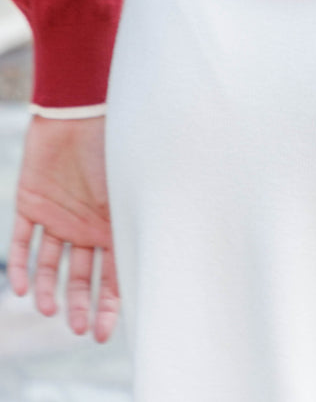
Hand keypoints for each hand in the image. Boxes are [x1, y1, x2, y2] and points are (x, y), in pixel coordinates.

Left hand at [7, 114, 120, 341]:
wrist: (78, 108)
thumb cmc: (113, 143)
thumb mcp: (131, 186)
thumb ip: (142, 217)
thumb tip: (169, 256)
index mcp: (114, 221)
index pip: (113, 273)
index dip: (108, 305)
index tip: (101, 333)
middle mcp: (86, 223)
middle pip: (81, 276)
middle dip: (80, 304)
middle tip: (77, 328)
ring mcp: (57, 215)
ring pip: (50, 265)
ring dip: (48, 290)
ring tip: (49, 309)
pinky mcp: (30, 203)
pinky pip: (20, 243)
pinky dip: (19, 267)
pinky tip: (21, 289)